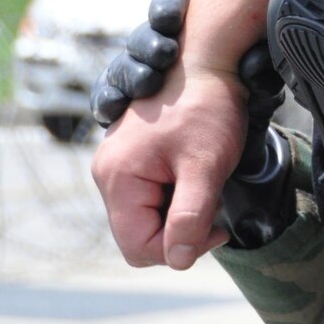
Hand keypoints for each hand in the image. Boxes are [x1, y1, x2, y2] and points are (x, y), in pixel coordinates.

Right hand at [90, 0, 278, 268]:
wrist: (208, 62)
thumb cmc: (208, 109)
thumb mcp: (205, 166)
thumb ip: (189, 216)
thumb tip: (176, 261)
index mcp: (117, 178)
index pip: (138, 247)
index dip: (178, 248)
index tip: (215, 226)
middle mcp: (107, 174)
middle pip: (139, 234)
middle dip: (179, 229)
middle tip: (214, 205)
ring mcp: (117, 166)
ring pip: (146, 216)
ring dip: (179, 212)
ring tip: (205, 182)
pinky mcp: (132, 159)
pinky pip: (149, 196)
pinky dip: (175, 195)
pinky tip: (195, 174)